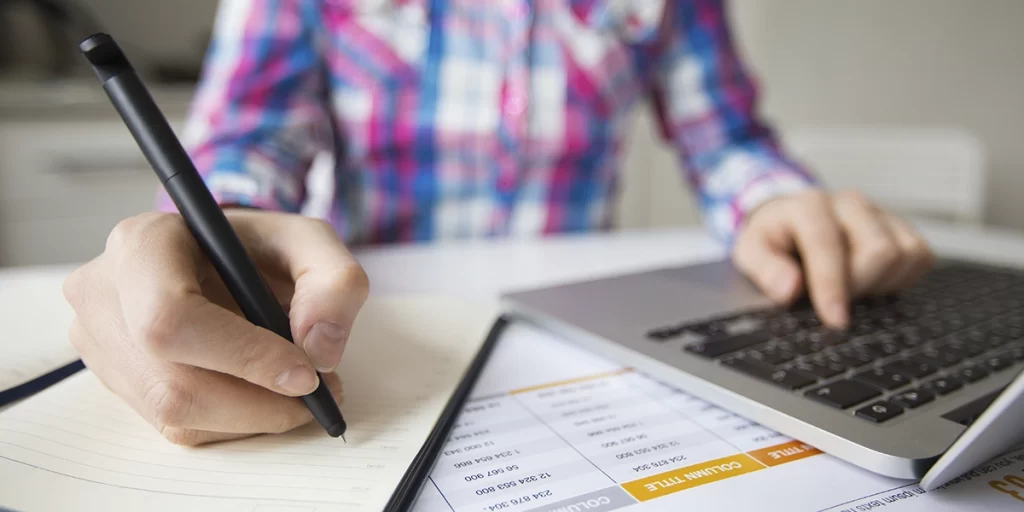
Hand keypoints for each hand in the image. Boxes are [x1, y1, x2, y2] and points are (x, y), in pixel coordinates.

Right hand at [63, 210, 368, 444]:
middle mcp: (104, 295)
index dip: (243, 357)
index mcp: (142, 244)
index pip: (171, 319)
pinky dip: (234, 420)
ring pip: (176, 414)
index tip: (305, 374)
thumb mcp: (310, 242)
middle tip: (317, 394)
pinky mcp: (117, 382)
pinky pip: (177, 425)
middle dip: (259, 402)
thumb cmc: (259, 248)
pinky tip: (263, 395)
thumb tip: (319, 350)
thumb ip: (334, 282)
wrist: (221, 260)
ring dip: (253, 416)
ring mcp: (100, 343)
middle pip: (173, 383)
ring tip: (299, 393)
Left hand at [732, 190, 934, 328]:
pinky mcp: (901, 227)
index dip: (832, 285)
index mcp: (809, 206)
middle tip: (834, 301)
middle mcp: (849, 203)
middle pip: (879, 250)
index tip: (835, 320)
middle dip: (859, 287)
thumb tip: (790, 288)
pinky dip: (900, 279)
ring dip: (880, 284)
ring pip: (906, 254)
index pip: (827, 244)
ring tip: (850, 289)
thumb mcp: (751, 252)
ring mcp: (879, 213)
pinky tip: (871, 283)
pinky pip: (921, 256)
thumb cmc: (773, 239)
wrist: (791, 220)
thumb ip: (764, 269)